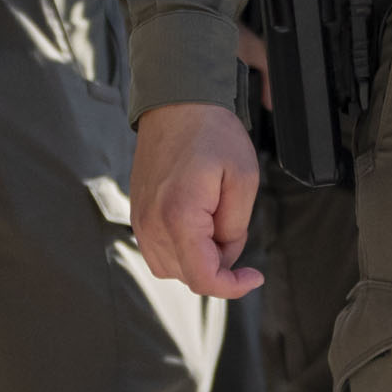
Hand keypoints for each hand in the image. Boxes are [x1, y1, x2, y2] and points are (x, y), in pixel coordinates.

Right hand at [131, 100, 266, 300]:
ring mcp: (140, 221)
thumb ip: (236, 228)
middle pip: (189, 276)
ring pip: (173, 268)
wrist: (176, 104)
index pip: (203, 279)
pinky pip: (159, 251)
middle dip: (219, 262)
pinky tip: (197, 220)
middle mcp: (152, 225)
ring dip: (199, 257)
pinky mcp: (137, 214)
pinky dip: (182, 248)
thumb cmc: (211, 134)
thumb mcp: (243, 179)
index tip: (254, 276)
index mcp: (179, 217)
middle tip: (233, 221)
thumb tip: (224, 256)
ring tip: (215, 217)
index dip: (233, 287)